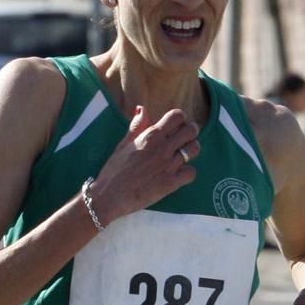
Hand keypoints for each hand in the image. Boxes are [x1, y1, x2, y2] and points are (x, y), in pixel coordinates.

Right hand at [92, 105, 198, 222]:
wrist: (110, 196)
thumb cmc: (114, 170)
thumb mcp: (123, 144)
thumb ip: (137, 126)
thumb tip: (142, 109)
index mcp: (151, 135)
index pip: (177, 116)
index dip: (180, 119)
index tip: (176, 126)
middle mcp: (163, 148)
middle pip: (191, 130)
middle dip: (191, 132)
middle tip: (185, 138)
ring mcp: (168, 165)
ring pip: (194, 149)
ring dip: (191, 150)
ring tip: (184, 155)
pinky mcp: (171, 183)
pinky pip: (191, 172)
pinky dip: (187, 173)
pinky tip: (179, 174)